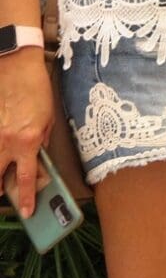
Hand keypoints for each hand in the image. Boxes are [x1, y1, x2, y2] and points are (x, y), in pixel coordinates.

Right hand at [0, 48, 52, 218]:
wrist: (15, 65)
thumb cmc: (36, 89)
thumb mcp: (48, 117)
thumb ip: (41, 141)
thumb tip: (37, 156)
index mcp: (28, 141)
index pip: (25, 179)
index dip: (25, 198)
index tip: (26, 211)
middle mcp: (6, 142)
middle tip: (2, 195)